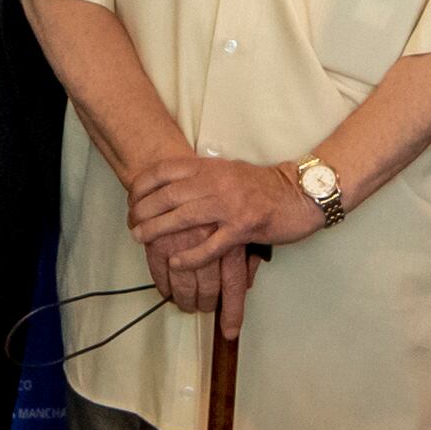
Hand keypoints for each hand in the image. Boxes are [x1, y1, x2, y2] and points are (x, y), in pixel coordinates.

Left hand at [127, 153, 317, 286]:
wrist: (300, 194)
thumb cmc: (263, 186)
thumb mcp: (228, 172)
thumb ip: (202, 177)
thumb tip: (171, 187)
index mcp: (211, 167)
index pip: (165, 171)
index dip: (143, 185)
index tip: (130, 199)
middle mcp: (217, 182)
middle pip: (169, 195)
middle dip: (144, 210)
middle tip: (131, 224)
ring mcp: (230, 204)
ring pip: (184, 217)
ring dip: (158, 230)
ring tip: (141, 239)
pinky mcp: (244, 227)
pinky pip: (211, 245)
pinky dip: (190, 255)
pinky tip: (175, 262)